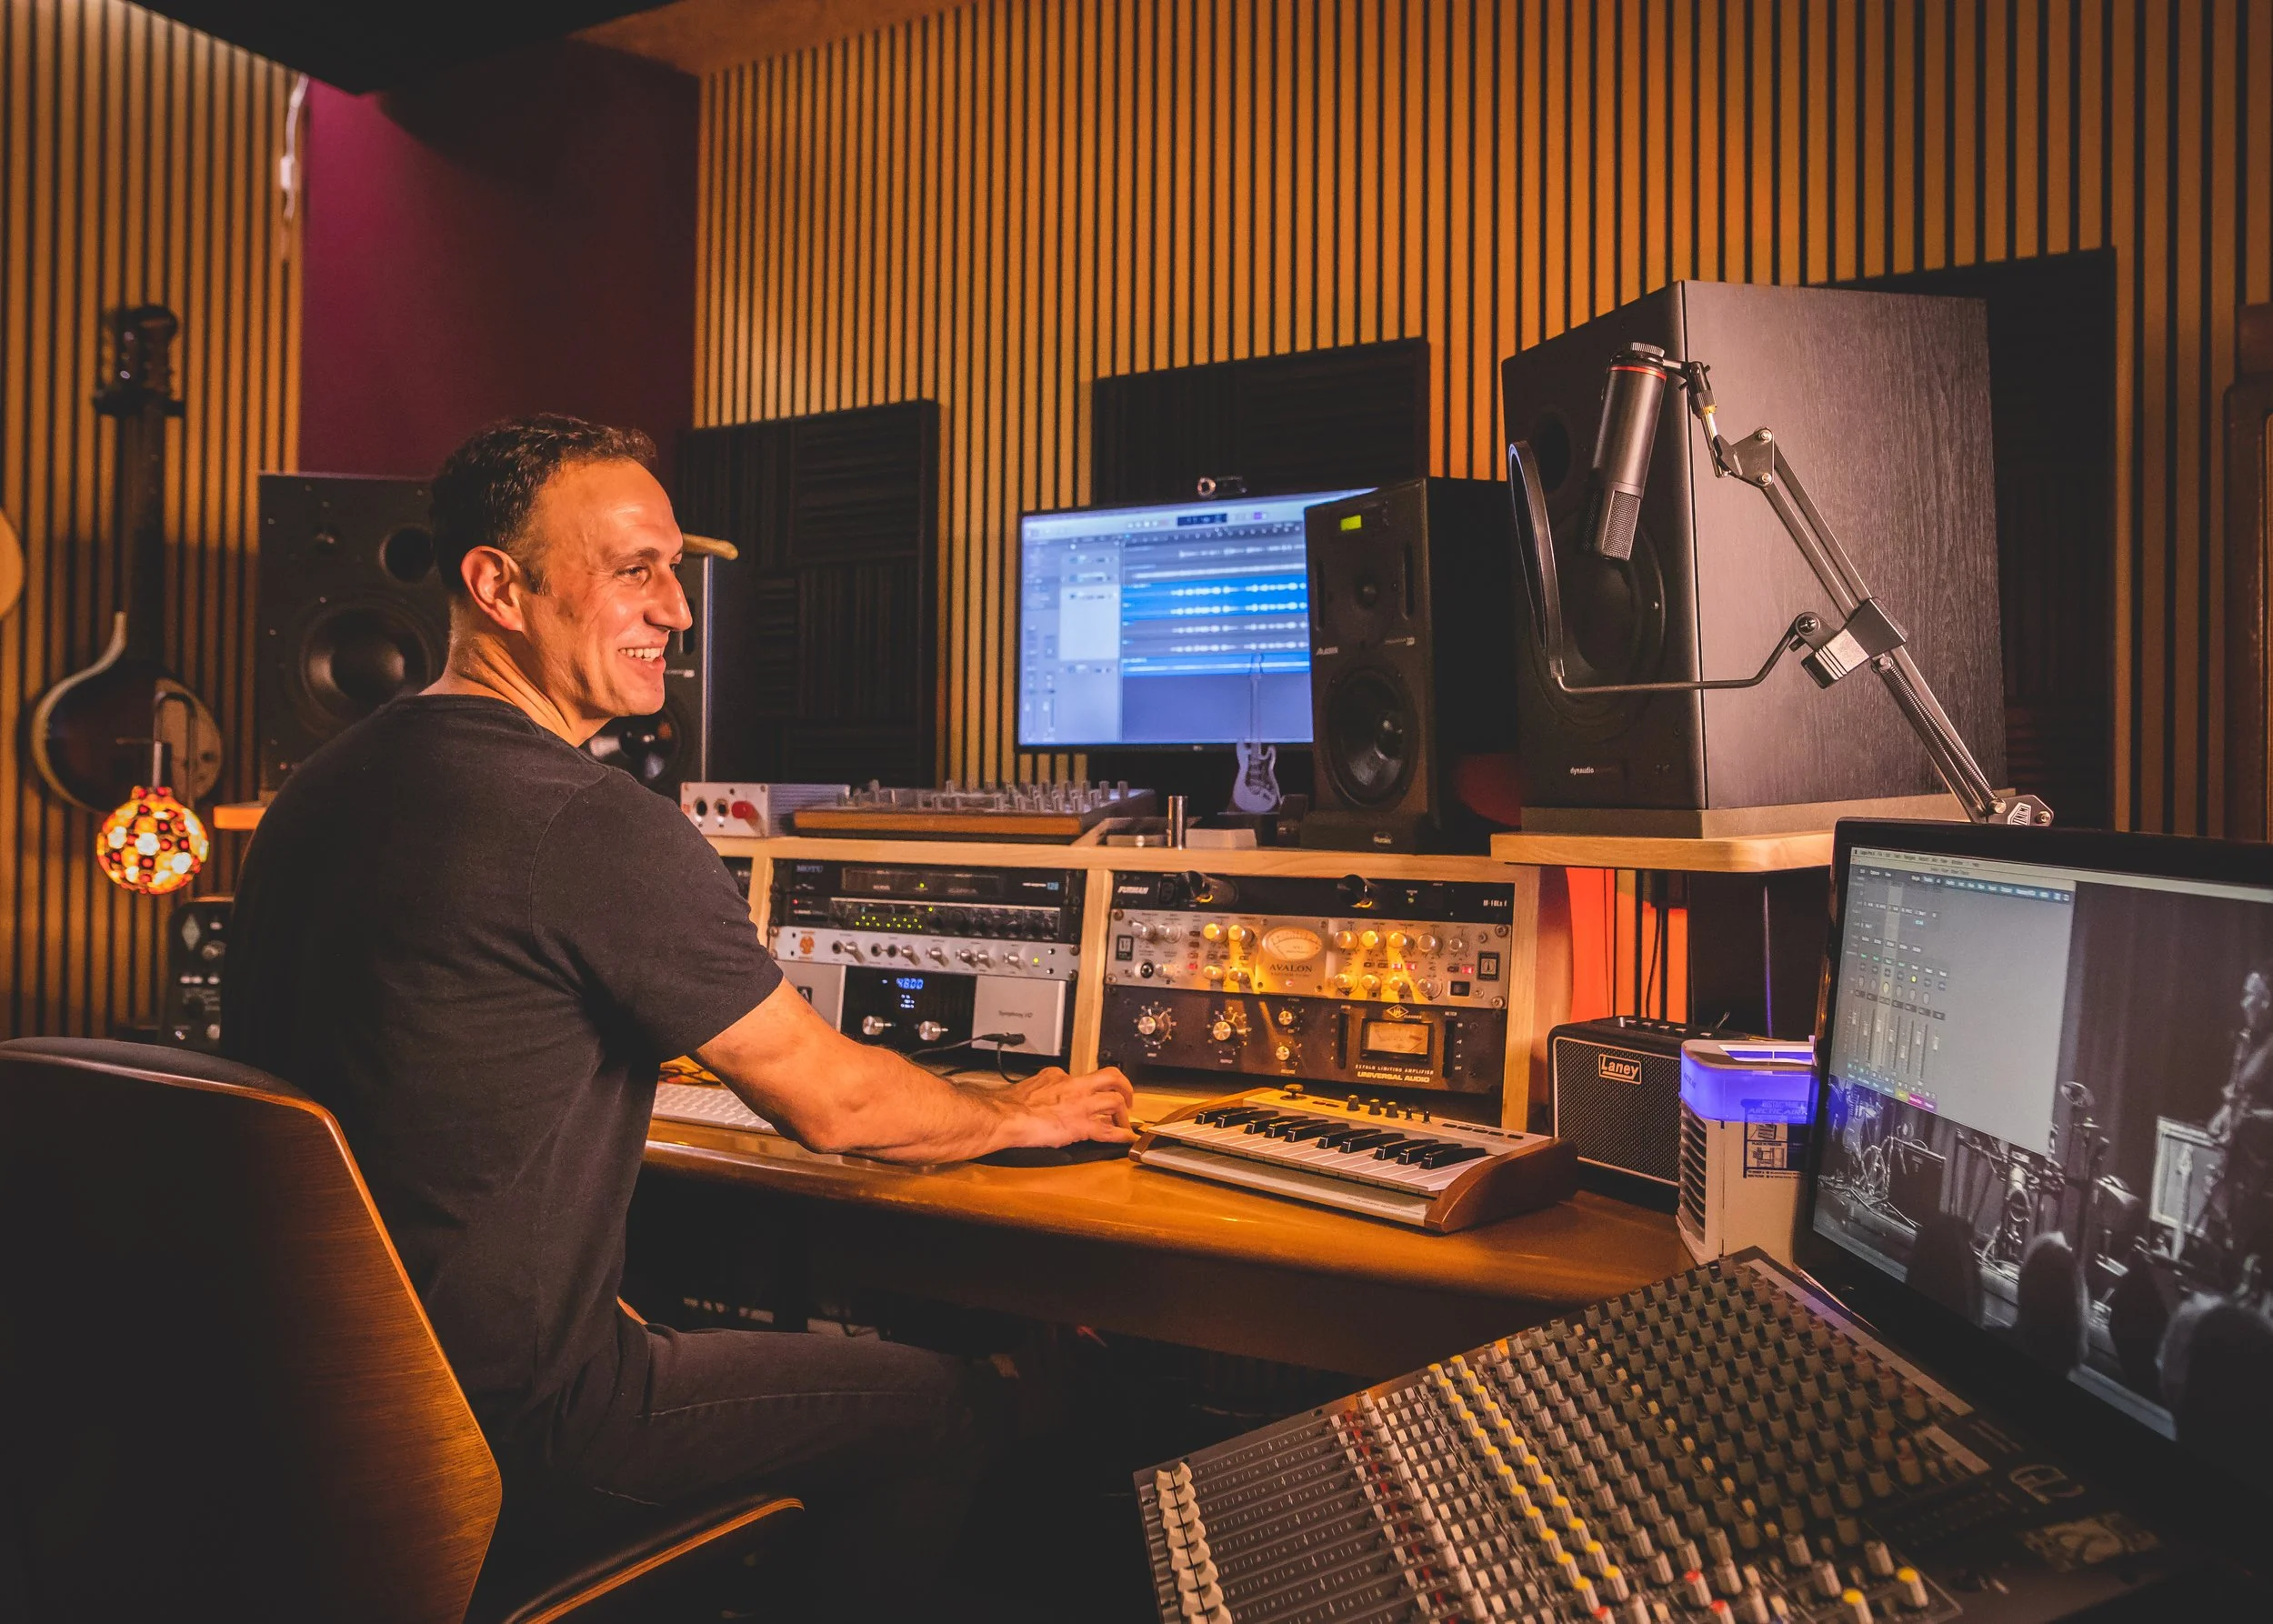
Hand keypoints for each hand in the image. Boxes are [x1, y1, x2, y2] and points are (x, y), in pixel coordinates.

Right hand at [998, 1065, 1135, 1148]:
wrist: (1004, 1116)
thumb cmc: (1009, 1105)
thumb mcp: (1028, 1085)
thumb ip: (1040, 1086)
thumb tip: (1038, 1092)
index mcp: (1058, 1076)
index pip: (1083, 1077)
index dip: (1090, 1088)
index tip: (1092, 1094)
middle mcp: (1074, 1086)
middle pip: (1110, 1076)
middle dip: (1123, 1086)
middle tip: (1126, 1096)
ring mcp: (1081, 1105)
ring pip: (1115, 1101)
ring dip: (1124, 1113)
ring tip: (1125, 1122)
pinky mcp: (1081, 1126)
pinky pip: (1108, 1130)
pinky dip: (1121, 1135)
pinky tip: (1126, 1139)